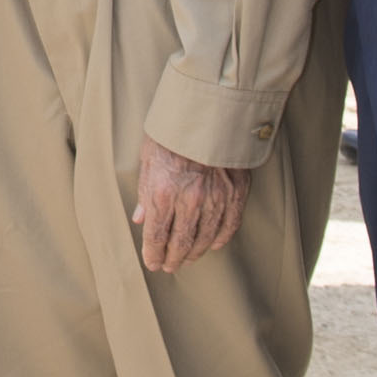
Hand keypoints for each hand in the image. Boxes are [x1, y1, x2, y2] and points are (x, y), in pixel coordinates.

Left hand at [129, 138, 243, 274]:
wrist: (207, 110)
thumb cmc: (172, 133)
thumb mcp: (148, 159)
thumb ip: (144, 192)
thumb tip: (140, 218)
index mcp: (162, 192)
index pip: (156, 237)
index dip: (153, 254)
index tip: (152, 263)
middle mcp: (189, 200)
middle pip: (180, 243)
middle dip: (172, 259)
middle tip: (169, 266)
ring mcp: (216, 198)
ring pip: (205, 238)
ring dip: (194, 252)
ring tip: (187, 258)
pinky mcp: (236, 192)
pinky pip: (229, 225)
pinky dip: (220, 238)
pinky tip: (213, 244)